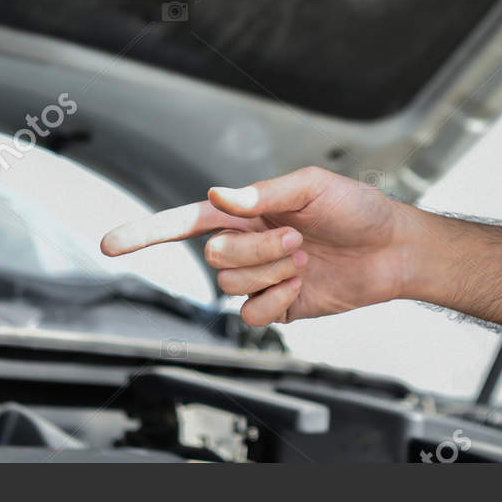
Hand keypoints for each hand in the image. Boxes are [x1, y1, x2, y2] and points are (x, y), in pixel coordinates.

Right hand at [100, 167, 414, 326]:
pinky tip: (301, 288)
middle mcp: (246, 244)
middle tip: (298, 239)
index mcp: (245, 211)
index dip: (144, 233)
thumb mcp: (312, 185)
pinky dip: (275, 302)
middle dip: (257, 250)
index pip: (182, 222)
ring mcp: (260, 278)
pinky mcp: (278, 307)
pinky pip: (252, 316)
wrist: (393, 249)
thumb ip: (263, 192)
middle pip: (215, 257)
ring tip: (305, 259)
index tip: (108, 245)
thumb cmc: (356, 208)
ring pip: (231, 287)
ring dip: (270, 273)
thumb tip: (218, 194)